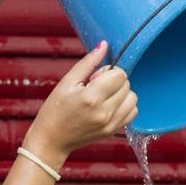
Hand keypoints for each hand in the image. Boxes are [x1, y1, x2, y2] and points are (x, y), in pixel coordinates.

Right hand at [22, 42, 137, 167]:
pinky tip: (110, 106)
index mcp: (91, 98)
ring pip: (133, 99)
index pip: (120, 74)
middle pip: (127, 85)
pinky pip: (132, 113)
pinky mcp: (113, 131)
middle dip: (114, 81)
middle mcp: (104, 113)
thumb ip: (88, 63)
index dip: (109, 71)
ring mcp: (110, 124)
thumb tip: (104, 45)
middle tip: (96, 88)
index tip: (95, 77)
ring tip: (104, 98)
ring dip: (122, 94)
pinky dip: (125, 106)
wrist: (52, 139)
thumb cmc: (55, 110)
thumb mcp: (67, 82)